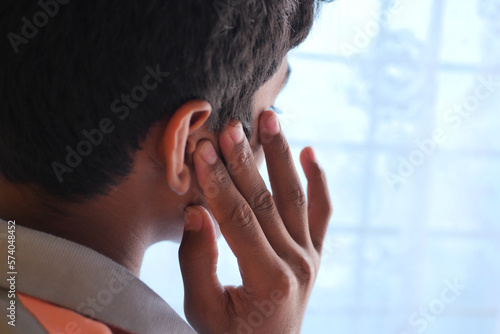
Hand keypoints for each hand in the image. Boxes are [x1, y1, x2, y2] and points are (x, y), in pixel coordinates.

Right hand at [178, 110, 331, 333]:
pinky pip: (322, 212)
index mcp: (267, 279)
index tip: (202, 151)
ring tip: (270, 119)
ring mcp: (311, 257)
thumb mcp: (203, 310)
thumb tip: (196, 210)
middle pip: (266, 201)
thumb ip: (198, 261)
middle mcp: (297, 264)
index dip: (218, 184)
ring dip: (281, 155)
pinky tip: (310, 151)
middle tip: (229, 127)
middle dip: (244, 161)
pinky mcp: (315, 253)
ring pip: (296, 196)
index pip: (238, 220)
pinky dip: (319, 181)